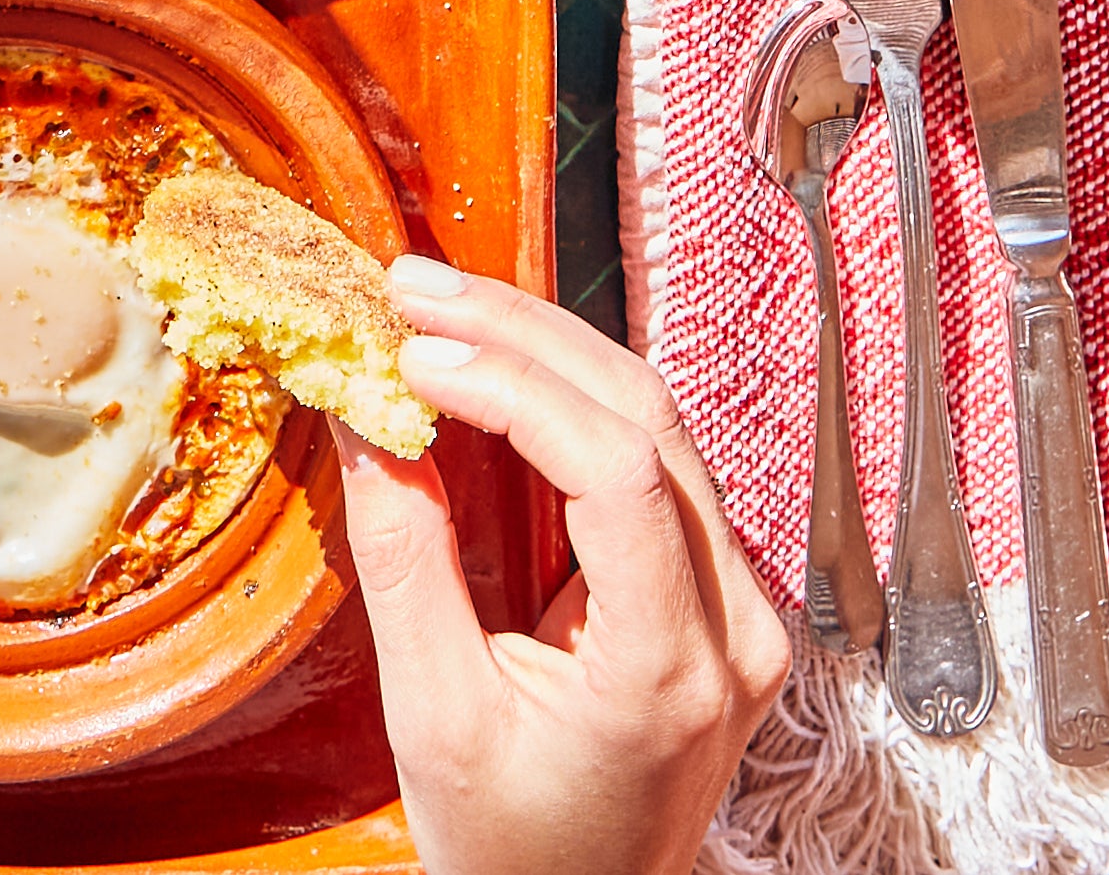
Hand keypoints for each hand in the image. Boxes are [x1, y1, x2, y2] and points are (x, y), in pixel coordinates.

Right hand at [337, 261, 790, 874]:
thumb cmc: (516, 850)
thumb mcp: (434, 718)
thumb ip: (404, 564)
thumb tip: (366, 419)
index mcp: (669, 672)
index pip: (617, 474)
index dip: (514, 392)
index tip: (416, 358)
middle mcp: (734, 628)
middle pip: (646, 420)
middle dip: (521, 336)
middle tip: (414, 290)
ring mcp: (742, 608)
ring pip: (657, 424)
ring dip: (545, 352)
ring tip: (441, 309)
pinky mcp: (721, 592)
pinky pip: (654, 461)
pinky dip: (569, 401)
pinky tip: (497, 367)